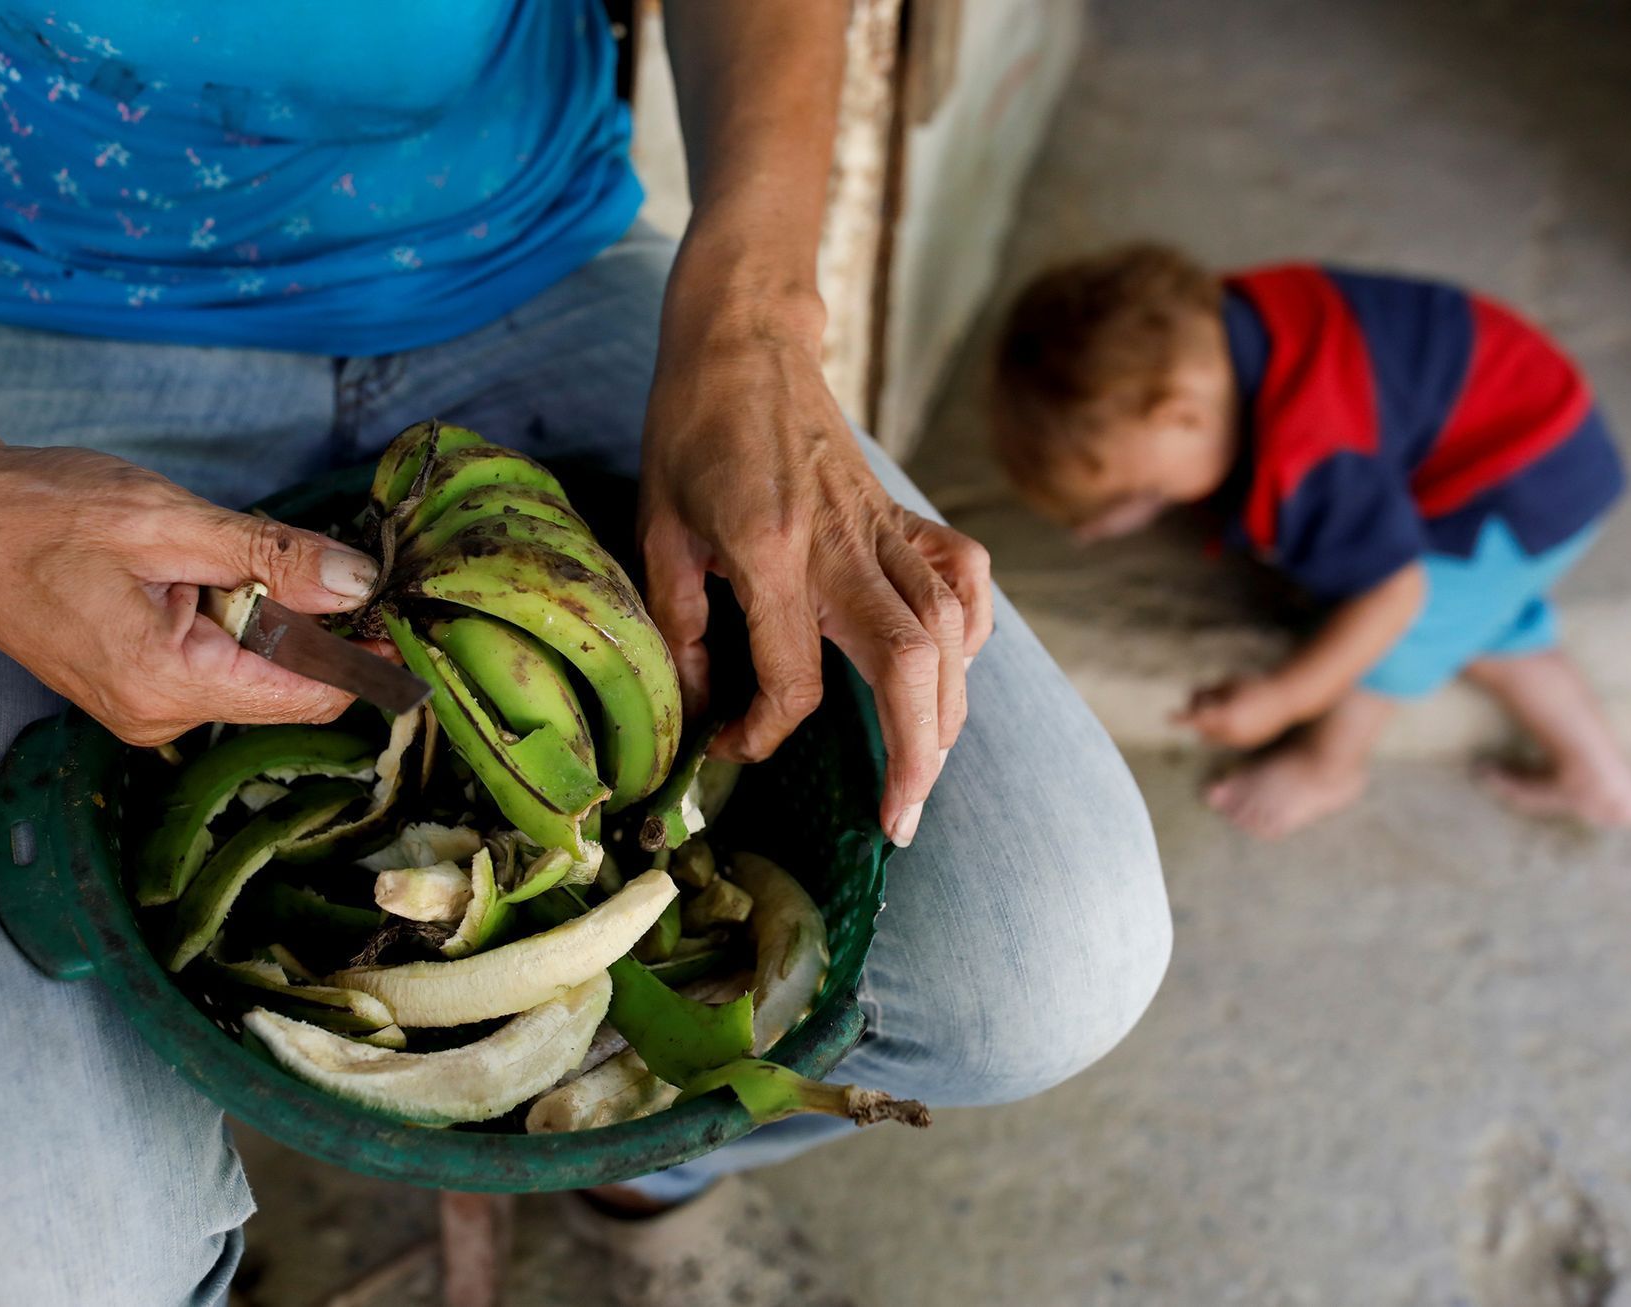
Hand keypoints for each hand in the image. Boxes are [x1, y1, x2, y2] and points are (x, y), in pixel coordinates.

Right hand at [0, 441, 380, 744]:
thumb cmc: (37, 510)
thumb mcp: (167, 519)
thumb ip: (270, 558)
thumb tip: (357, 584)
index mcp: (167, 684)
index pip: (307, 694)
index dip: (363, 657)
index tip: (399, 614)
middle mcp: (157, 717)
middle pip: (284, 682)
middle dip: (306, 622)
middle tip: (290, 551)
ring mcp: (143, 710)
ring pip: (251, 669)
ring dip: (259, 614)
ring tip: (204, 555)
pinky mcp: (135, 690)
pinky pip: (215, 662)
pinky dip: (226, 617)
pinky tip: (188, 573)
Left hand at [638, 303, 992, 846]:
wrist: (742, 337)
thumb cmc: (690, 429)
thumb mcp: (658, 529)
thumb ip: (683, 624)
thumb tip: (705, 709)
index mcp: (770, 550)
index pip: (795, 677)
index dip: (767, 731)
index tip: (735, 746)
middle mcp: (842, 542)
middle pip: (911, 662)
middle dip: (917, 755)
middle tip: (900, 820)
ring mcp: (883, 524)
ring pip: (950, 629)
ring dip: (949, 712)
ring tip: (925, 773)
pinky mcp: (903, 512)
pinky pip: (964, 577)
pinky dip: (972, 633)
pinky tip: (953, 671)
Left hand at [1174, 676, 1295, 748]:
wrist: (1285, 699)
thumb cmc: (1254, 685)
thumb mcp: (1227, 682)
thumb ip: (1206, 692)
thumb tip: (1190, 698)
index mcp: (1225, 715)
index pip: (1196, 718)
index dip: (1181, 718)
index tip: (1167, 717)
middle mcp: (1231, 732)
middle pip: (1201, 729)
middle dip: (1198, 717)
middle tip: (1203, 702)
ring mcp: (1239, 741)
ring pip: (1212, 737)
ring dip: (1210, 726)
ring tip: (1223, 708)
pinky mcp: (1246, 744)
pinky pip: (1226, 740)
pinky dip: (1223, 731)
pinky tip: (1236, 716)